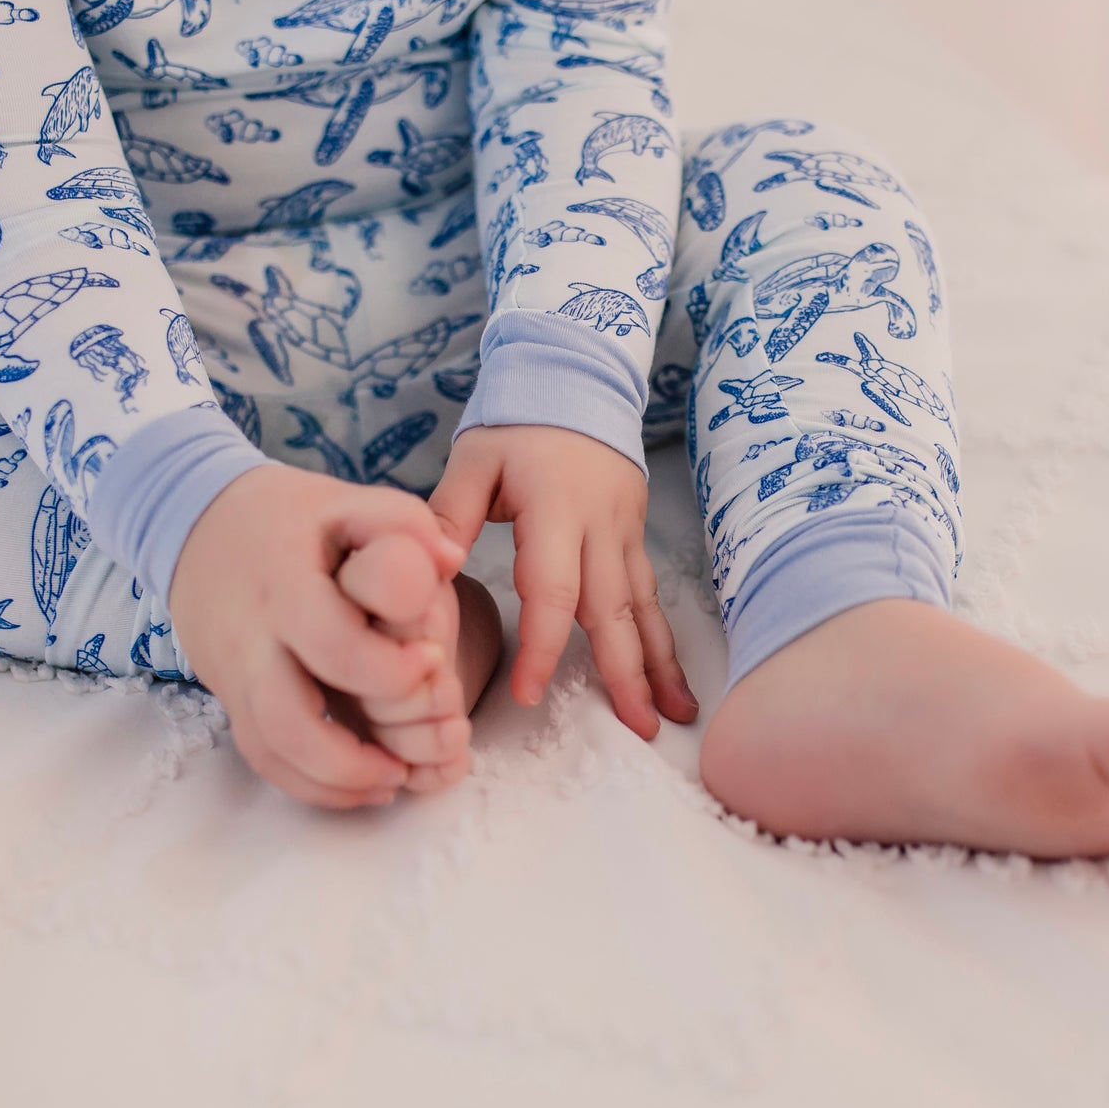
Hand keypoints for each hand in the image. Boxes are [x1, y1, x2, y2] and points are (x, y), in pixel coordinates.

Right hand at [169, 465, 469, 808]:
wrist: (195, 524)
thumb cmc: (288, 517)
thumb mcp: (344, 501)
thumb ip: (403, 523)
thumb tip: (450, 560)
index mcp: (285, 585)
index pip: (332, 646)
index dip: (390, 669)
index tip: (432, 660)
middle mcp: (251, 639)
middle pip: (289, 720)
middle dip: (355, 754)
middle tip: (414, 750)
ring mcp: (234, 675)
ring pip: (270, 751)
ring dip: (335, 781)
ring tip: (394, 778)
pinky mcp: (230, 697)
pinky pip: (261, 756)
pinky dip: (310, 783)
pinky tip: (360, 784)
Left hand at [428, 425, 696, 738]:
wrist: (575, 375)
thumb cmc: (516, 420)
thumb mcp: (473, 457)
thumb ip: (449, 513)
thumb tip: (433, 568)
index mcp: (555, 509)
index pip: (552, 591)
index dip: (542, 647)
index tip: (530, 695)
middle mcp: (601, 525)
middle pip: (613, 610)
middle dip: (625, 674)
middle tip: (638, 732)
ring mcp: (626, 530)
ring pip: (644, 606)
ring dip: (658, 664)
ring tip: (675, 716)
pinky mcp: (636, 533)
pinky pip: (651, 593)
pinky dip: (662, 637)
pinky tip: (673, 676)